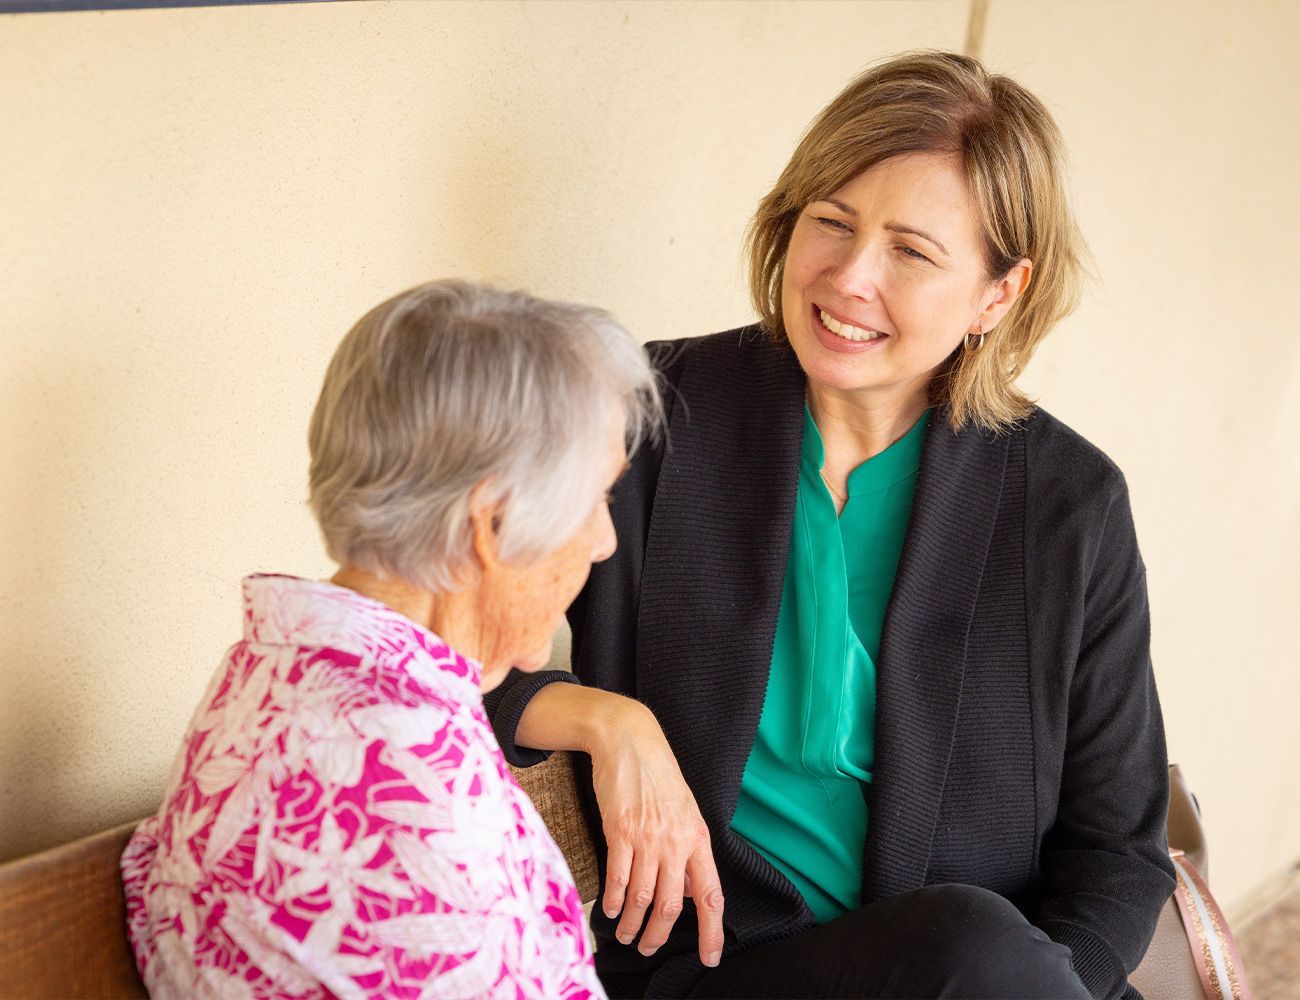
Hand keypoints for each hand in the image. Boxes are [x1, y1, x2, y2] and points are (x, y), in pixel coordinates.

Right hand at [588, 700, 724, 967]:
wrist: (630, 740)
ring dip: (633, 923)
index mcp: (697, 838)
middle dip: (658, 935)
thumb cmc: (658, 775)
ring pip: (642, 896)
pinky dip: (613, 900)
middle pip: (671, 905)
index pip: (711, 894)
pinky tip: (610, 910)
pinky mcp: (620, 830)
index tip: (710, 957)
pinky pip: (617, 877)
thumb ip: (688, 851)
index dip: (712, 930)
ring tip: (627, 935)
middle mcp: (675, 842)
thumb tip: (689, 890)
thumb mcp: (686, 811)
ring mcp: (647, 837)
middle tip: (647, 948)